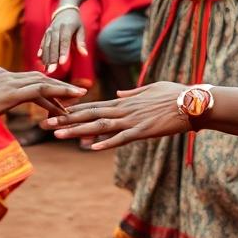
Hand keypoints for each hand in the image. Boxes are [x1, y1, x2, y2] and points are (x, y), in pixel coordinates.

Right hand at [0, 67, 85, 129]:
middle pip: (37, 78)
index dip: (43, 86)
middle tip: (73, 95)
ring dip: (62, 90)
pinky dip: (58, 94)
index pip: (26, 79)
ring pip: (43, 82)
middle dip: (57, 87)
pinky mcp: (11, 93)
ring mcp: (9, 81)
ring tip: (78, 98)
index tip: (56, 95)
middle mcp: (5, 74)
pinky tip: (69, 102)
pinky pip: (41, 90)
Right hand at [37, 6, 85, 71]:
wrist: (65, 10)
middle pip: (54, 45)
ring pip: (47, 46)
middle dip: (52, 59)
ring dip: (46, 58)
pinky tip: (40, 60)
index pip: (64, 41)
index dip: (63, 52)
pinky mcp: (46, 33)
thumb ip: (81, 42)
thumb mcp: (81, 29)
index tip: (62, 63)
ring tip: (46, 69)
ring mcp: (49, 31)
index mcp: (66, 27)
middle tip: (51, 71)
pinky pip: (42, 43)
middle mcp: (56, 29)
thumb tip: (85, 54)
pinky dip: (41, 52)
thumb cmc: (75, 22)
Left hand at [40, 81, 188, 149]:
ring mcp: (132, 121)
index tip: (55, 111)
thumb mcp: (150, 88)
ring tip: (58, 136)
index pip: (93, 105)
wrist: (192, 103)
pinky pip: (121, 139)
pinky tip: (91, 148)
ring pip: (99, 127)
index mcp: (124, 102)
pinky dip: (106, 143)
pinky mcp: (143, 132)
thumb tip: (119, 94)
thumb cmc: (174, 94)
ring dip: (77, 132)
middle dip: (66, 120)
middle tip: (45, 124)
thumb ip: (132, 93)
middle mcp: (124, 110)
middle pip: (89, 115)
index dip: (73, 109)